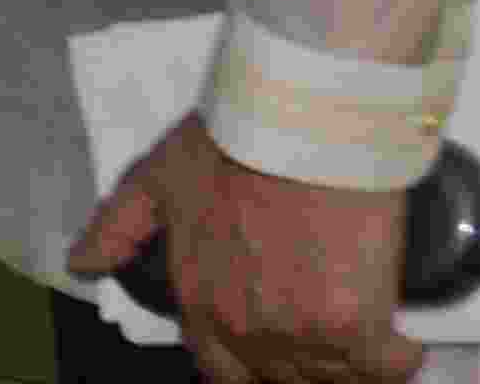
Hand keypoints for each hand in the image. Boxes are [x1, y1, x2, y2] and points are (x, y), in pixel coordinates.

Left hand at [66, 115, 418, 381]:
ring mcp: (298, 330)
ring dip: (351, 363)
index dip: (251, 368)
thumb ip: (118, 227)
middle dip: (305, 363)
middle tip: (325, 329)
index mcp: (198, 301)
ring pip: (335, 379)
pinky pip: (385, 369)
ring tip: (363, 332)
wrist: (301, 122)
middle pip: (283, 380)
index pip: (222, 373)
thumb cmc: (233, 142)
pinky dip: (397, 359)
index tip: (278, 348)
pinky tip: (398, 339)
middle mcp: (243, 326)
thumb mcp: (154, 179)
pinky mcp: (353, 324)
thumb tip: (81, 265)